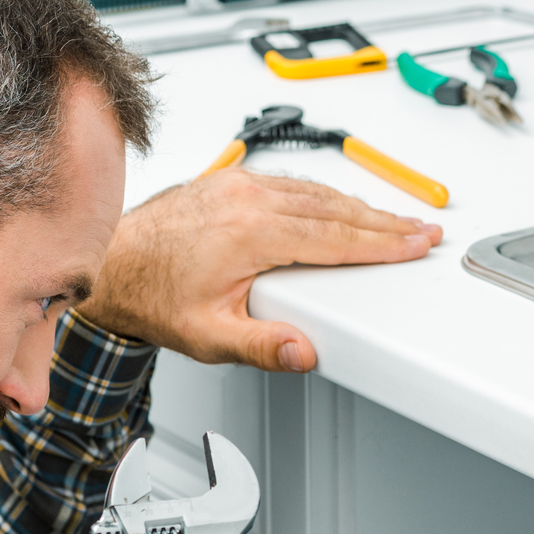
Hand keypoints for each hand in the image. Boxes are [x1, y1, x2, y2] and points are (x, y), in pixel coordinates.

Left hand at [81, 169, 441, 373]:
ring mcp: (238, 185)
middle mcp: (247, 200)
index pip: (337, 236)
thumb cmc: (153, 296)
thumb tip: (302, 351)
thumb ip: (261, 346)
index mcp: (251, 233)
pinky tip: (339, 205)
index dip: (384, 243)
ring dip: (358, 206)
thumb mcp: (208, 336)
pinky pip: (291, 183)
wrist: (111, 263)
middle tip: (422, 230)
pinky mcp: (229, 181)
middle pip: (336, 208)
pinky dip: (324, 195)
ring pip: (316, 191)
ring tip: (392, 221)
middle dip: (385, 221)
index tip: (416, 244)